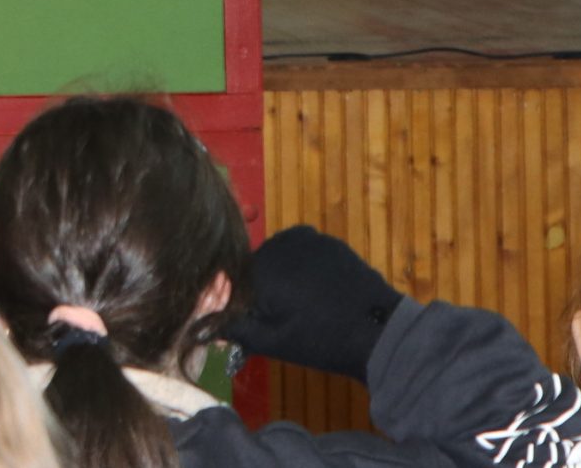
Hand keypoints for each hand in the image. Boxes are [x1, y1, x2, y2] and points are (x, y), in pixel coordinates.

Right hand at [222, 225, 403, 383]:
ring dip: (284, 280)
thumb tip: (203, 324)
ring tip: (302, 311)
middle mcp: (280, 242)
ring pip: (281, 260)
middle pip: (257, 267)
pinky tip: (319, 297)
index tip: (254, 326)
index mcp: (261, 265)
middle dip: (263, 291)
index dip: (241, 305)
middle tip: (280, 322)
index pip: (233, 281)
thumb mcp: (271, 342)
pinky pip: (304, 255)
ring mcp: (308, 238)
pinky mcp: (330, 242)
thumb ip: (234, 328)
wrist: (377, 331)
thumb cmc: (320, 339)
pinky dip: (305, 272)